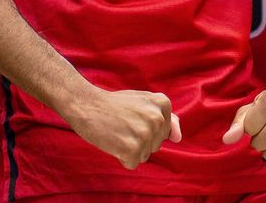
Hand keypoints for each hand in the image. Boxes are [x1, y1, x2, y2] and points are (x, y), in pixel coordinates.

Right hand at [64, 88, 180, 169]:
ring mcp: (145, 134)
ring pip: (145, 154)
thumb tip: (178, 138)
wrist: (87, 105)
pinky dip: (122, 158)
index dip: (147, 129)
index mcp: (163, 103)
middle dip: (140, 140)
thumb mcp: (144, 102)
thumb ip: (166, 118)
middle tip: (123, 126)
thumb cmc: (115, 105)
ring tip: (118, 133)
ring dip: (131, 149)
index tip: (132, 117)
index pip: (164, 131)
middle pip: (156, 144)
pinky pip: (133, 163)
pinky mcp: (132, 148)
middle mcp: (157, 118)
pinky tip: (114, 143)